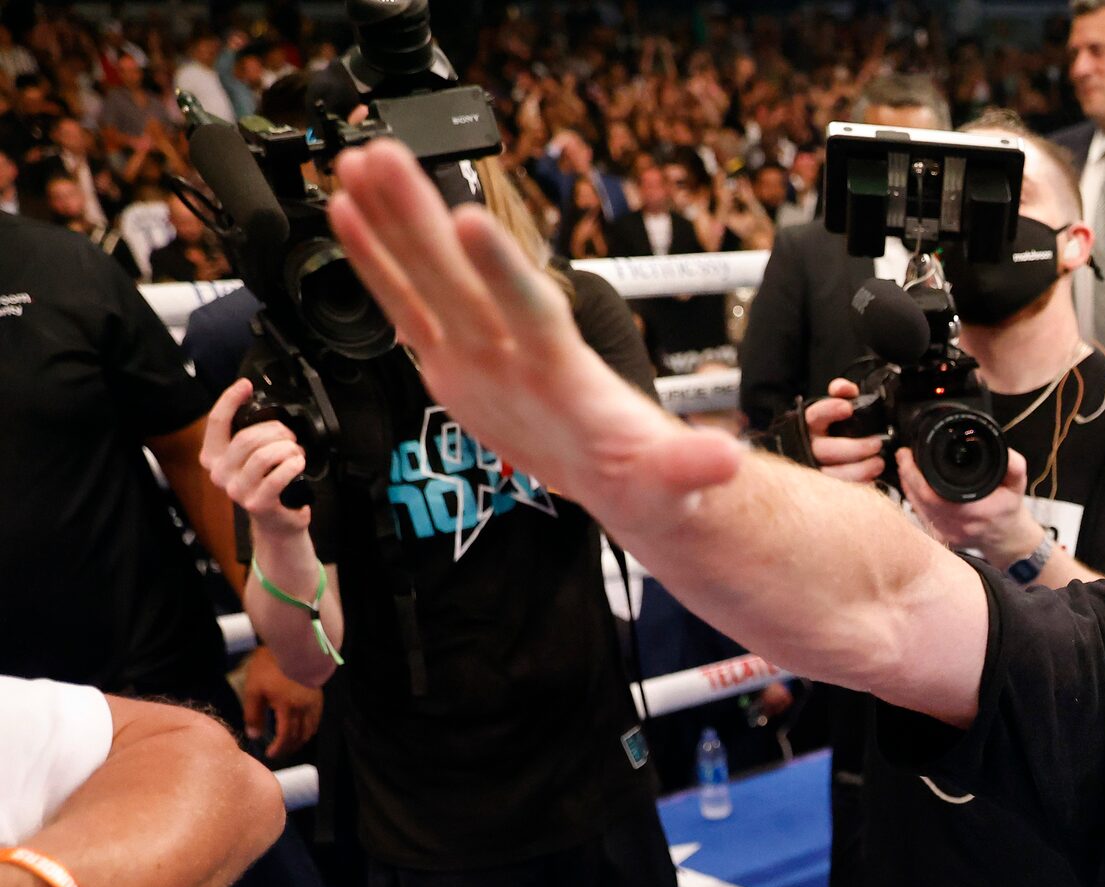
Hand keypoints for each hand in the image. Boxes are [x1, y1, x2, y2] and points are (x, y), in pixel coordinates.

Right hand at [201, 378, 311, 534]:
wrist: (277, 521)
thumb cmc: (265, 484)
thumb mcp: (249, 457)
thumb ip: (246, 434)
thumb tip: (254, 404)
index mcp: (212, 456)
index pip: (217, 421)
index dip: (230, 399)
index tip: (245, 386)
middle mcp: (219, 473)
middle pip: (247, 437)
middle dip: (275, 431)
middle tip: (289, 437)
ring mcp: (237, 490)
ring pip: (263, 455)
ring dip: (287, 448)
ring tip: (295, 452)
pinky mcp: (257, 503)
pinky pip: (278, 476)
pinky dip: (293, 465)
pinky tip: (298, 463)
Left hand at [239, 645, 322, 757]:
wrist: (293, 648)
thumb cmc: (270, 666)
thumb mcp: (254, 689)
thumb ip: (253, 714)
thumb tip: (254, 735)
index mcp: (287, 708)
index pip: (285, 737)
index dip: (278, 748)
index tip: (270, 754)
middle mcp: (304, 710)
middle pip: (299, 737)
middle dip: (288, 748)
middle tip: (279, 753)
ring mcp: (313, 704)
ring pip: (309, 731)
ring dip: (299, 741)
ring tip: (289, 745)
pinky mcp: (318, 698)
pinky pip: (315, 721)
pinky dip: (308, 730)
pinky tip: (301, 730)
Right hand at [324, 140, 740, 538]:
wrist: (624, 480)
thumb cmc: (649, 478)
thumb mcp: (675, 482)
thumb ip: (693, 468)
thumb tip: (726, 461)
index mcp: (564, 372)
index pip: (530, 310)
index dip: (501, 272)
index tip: (471, 222)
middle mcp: (517, 350)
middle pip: (464, 276)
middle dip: (422, 219)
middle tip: (386, 155)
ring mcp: (483, 352)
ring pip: (431, 279)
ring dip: (393, 222)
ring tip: (357, 162)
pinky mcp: (456, 365)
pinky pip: (409, 311)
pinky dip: (378, 268)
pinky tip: (347, 217)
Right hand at [802, 377, 888, 482]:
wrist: (823, 452)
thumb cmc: (832, 428)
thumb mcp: (836, 406)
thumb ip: (842, 392)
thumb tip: (846, 388)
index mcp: (811, 424)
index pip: (814, 415)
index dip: (829, 410)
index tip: (847, 408)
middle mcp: (808, 446)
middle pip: (825, 450)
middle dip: (854, 448)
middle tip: (876, 444)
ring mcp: (814, 468)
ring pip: (832, 474)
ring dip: (859, 470)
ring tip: (878, 463)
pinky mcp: (824, 487)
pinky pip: (840, 490)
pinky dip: (858, 485)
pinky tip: (871, 479)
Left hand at [898, 446, 1038, 566]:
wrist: (1007, 537)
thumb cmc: (1009, 508)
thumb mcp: (1017, 483)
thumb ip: (1013, 464)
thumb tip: (1001, 446)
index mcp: (977, 512)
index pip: (935, 494)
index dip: (915, 475)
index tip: (909, 454)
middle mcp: (960, 526)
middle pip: (920, 500)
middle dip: (907, 475)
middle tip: (903, 455)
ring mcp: (948, 535)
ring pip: (916, 508)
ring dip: (908, 485)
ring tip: (905, 466)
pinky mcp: (941, 538)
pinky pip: (920, 516)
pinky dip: (913, 498)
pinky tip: (912, 485)